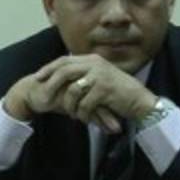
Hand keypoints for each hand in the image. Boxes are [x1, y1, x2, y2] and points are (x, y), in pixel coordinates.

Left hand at [40, 54, 156, 128]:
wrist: (141, 101)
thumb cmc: (118, 92)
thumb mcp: (100, 77)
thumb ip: (84, 74)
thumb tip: (61, 76)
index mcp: (92, 59)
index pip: (64, 60)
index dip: (49, 68)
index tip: (38, 77)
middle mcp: (95, 64)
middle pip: (64, 71)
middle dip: (50, 84)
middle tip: (43, 96)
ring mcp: (100, 76)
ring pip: (73, 90)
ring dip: (70, 105)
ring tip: (72, 114)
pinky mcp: (105, 90)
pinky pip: (85, 104)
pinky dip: (82, 114)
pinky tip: (84, 119)